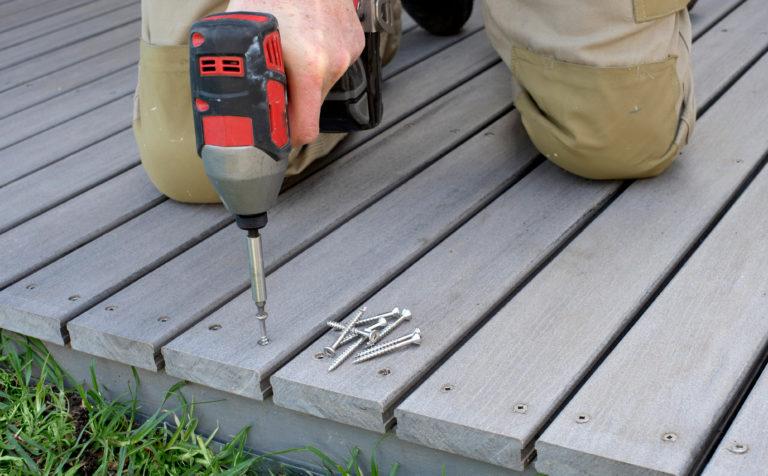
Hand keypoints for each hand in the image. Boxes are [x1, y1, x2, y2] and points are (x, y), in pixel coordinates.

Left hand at [226, 0, 363, 146]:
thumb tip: (229, 99)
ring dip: (305, 80)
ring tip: (292, 53)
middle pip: (310, 107)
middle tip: (274, 84)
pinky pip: (336, 65)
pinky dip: (321, 60)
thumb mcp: (246, 32)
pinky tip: (308, 40)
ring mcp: (347, 53)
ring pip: (322, 85)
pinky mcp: (356, 42)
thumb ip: (245, 70)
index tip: (276, 136)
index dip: (287, 137)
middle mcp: (332, 64)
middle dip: (292, 101)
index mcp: (307, 68)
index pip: (305, 130)